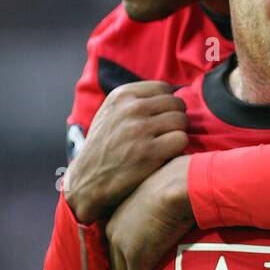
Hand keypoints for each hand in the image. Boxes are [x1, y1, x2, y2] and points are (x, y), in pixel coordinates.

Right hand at [63, 82, 187, 224]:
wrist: (87, 181)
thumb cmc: (104, 148)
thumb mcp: (110, 114)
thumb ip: (135, 101)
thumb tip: (172, 93)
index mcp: (121, 95)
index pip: (163, 88)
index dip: (167, 104)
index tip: (160, 119)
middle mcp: (131, 108)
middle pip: (176, 104)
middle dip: (175, 119)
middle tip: (166, 135)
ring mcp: (140, 130)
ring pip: (181, 121)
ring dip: (178, 134)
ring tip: (164, 146)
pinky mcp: (149, 152)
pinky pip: (181, 140)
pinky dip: (178, 150)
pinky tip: (165, 157)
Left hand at [106, 158, 193, 269]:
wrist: (179, 185)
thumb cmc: (176, 184)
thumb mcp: (156, 196)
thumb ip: (152, 209)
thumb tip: (165, 216)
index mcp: (115, 216)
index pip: (115, 245)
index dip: (127, 258)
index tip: (141, 265)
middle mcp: (113, 232)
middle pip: (116, 263)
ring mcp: (123, 246)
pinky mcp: (136, 258)